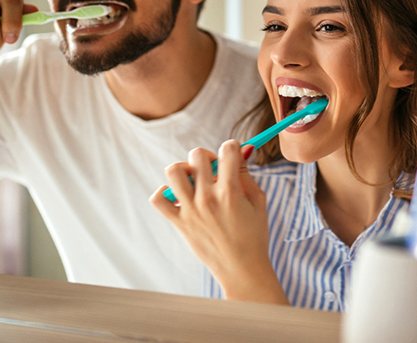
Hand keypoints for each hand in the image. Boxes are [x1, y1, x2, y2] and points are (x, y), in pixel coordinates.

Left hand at [150, 140, 288, 304]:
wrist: (242, 270)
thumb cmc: (254, 235)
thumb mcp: (258, 200)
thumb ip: (246, 173)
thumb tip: (241, 149)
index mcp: (230, 191)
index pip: (227, 150)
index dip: (232, 146)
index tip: (233, 153)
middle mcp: (207, 198)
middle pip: (197, 155)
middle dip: (208, 156)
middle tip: (214, 169)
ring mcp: (190, 210)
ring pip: (174, 171)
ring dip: (184, 169)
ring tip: (194, 180)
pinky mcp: (179, 223)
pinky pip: (159, 199)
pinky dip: (165, 192)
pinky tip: (179, 195)